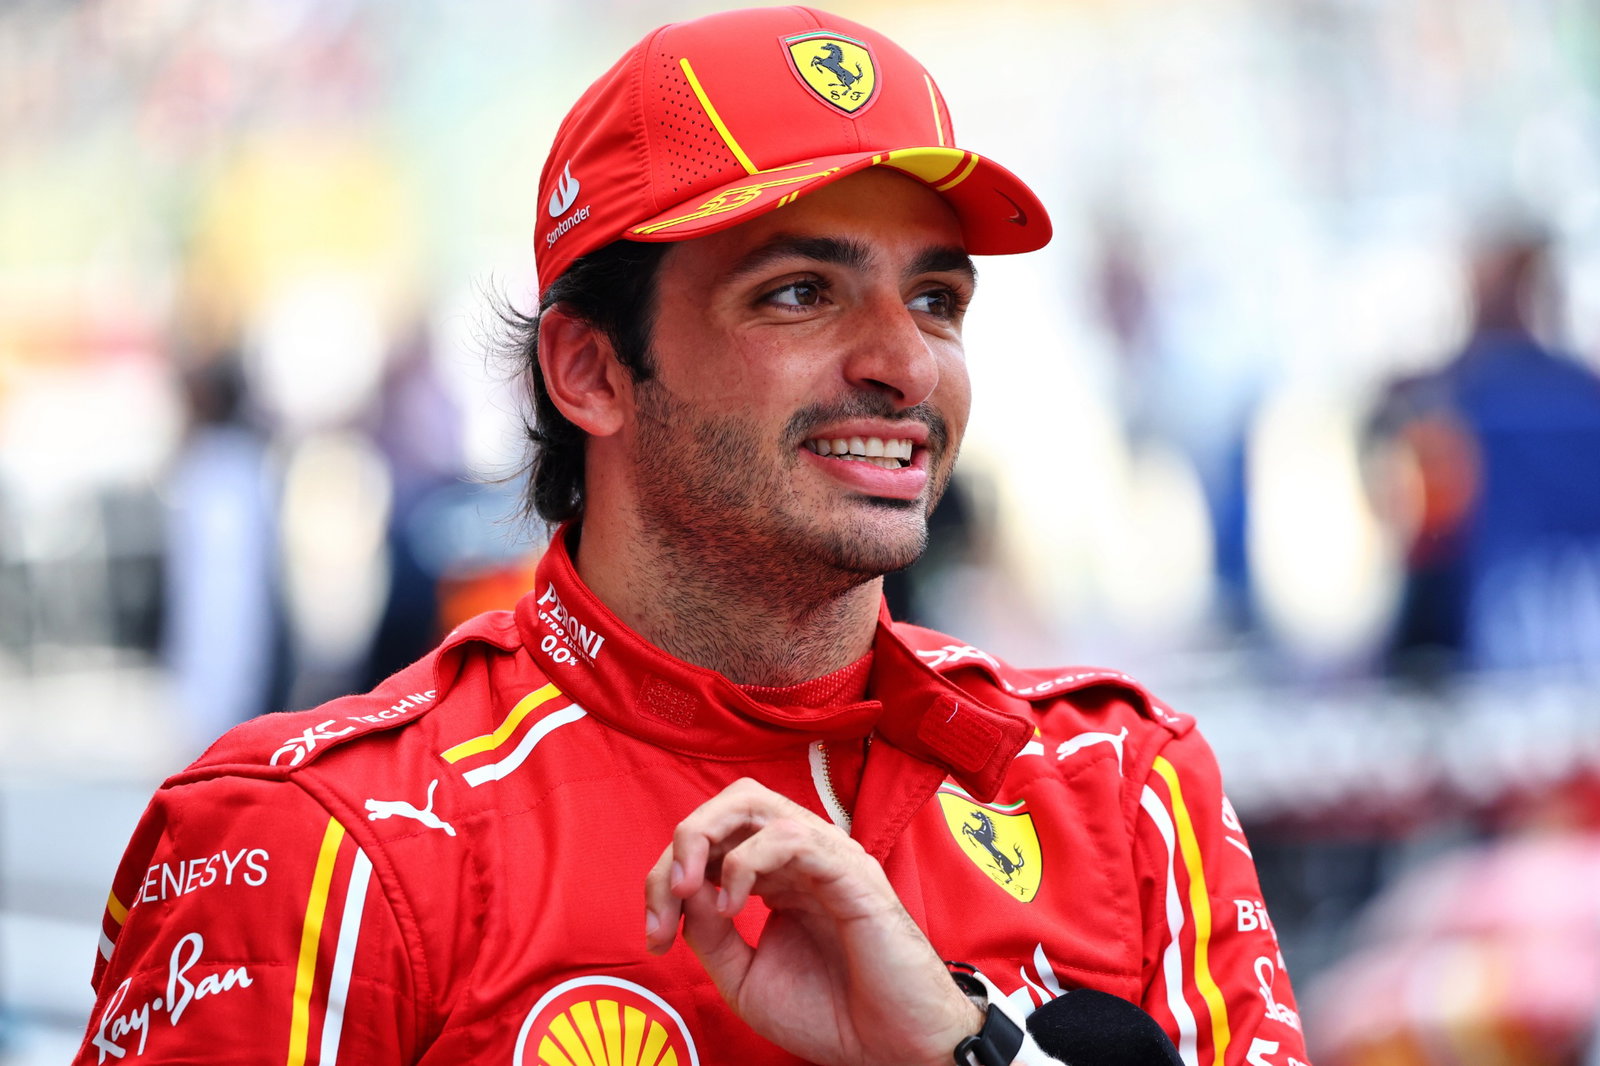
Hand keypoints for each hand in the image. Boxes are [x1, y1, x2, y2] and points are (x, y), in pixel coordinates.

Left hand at [644, 778, 982, 1065]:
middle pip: (731, 804)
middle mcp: (800, 857)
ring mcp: (826, 858)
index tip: (654, 937)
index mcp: (777, 877)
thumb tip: (681, 890)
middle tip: (666, 897)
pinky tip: (733, 907)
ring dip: (702, 838)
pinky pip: (789, 836)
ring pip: (753, 803)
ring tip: (685, 889)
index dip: (666, 878)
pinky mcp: (849, 871)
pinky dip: (744, 864)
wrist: (890, 1049)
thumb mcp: (745, 978)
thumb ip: (709, 934)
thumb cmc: (831, 1014)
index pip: (713, 842)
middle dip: (683, 840)